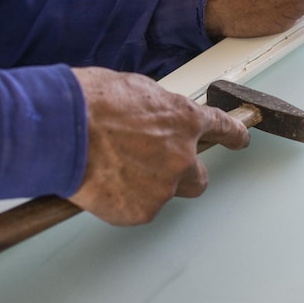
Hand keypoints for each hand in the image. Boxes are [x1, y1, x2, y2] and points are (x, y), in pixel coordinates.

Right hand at [69, 67, 249, 225]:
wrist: (63, 127)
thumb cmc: (90, 101)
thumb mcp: (135, 91)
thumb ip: (157, 111)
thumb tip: (153, 121)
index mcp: (183, 119)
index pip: (222, 128)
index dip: (234, 135)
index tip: (240, 139)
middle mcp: (182, 156)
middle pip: (199, 178)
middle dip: (182, 174)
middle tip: (154, 167)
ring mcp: (163, 187)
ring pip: (165, 194)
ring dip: (148, 187)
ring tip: (115, 169)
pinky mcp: (140, 211)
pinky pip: (137, 210)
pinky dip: (123, 201)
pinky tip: (103, 182)